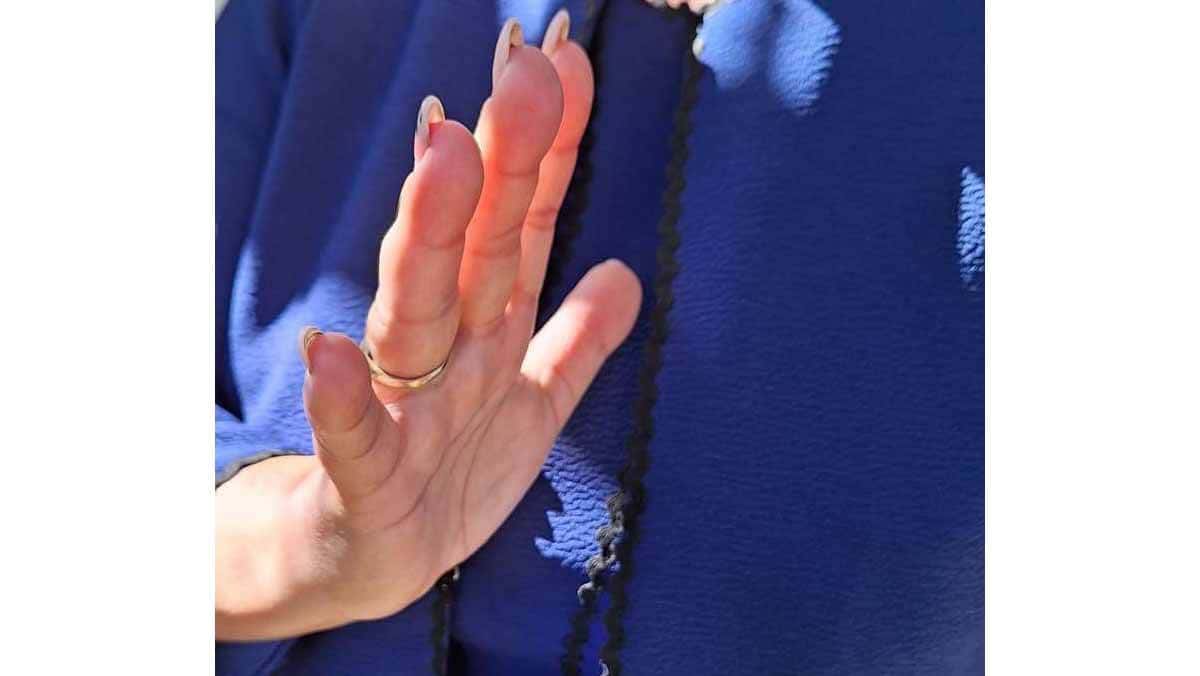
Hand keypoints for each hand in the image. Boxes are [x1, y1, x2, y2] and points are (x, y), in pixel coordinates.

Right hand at [216, 14, 640, 639]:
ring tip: (443, 152)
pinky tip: (329, 352)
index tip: (568, 58)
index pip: (525, 221)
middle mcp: (444, 347)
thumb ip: (577, 341)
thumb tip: (628, 271)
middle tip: (520, 67)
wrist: (371, 563)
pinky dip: (340, 397)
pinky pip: (352, 436)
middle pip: (476, 242)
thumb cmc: (449, 472)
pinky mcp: (363, 479)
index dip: (550, 146)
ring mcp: (400, 406)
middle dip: (500, 156)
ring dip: (428, 235)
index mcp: (487, 325)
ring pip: (415, 310)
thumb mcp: (532, 405)